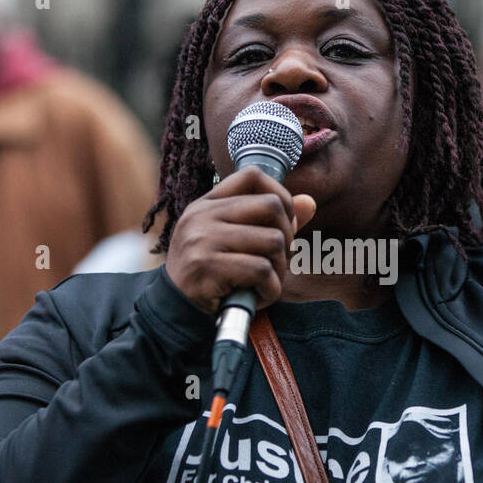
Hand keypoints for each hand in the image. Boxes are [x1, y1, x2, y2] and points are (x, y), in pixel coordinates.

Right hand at [164, 166, 316, 313]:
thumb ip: (269, 220)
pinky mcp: (208, 268)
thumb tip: (309, 203)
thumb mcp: (232, 238)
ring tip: (266, 281)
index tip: (282, 223)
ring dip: (280, 269)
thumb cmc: (210, 272)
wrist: (173, 307)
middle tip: (278, 258)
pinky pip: (263, 271)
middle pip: (272, 206)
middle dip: (287, 235)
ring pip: (273, 241)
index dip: (280, 195)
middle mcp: (203, 216)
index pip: (253, 175)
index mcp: (208, 204)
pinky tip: (258, 296)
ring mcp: (204, 240)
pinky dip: (270, 289)